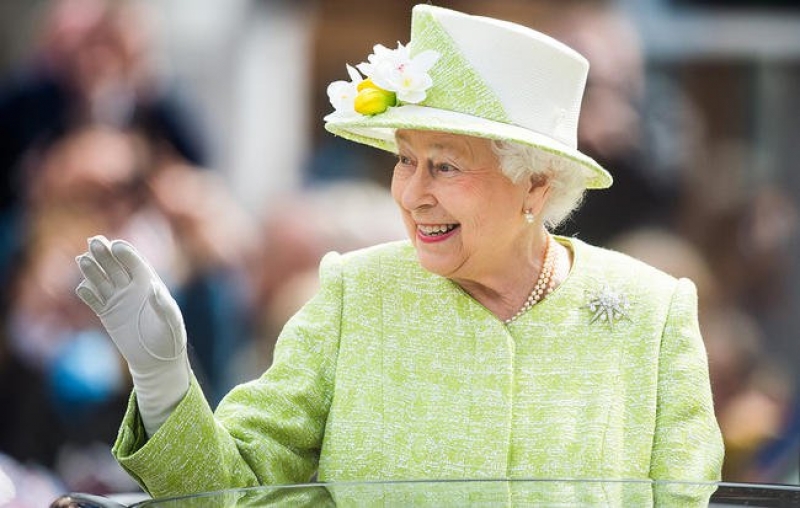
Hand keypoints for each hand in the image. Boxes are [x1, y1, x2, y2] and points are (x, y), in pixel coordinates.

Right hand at [76, 235, 189, 435]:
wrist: (157, 360)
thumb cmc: (171, 339)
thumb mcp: (172, 323)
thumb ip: (164, 306)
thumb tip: (156, 289)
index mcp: (150, 284)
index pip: (136, 264)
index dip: (126, 254)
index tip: (117, 246)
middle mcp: (132, 288)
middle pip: (116, 266)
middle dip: (105, 254)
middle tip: (94, 241)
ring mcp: (118, 300)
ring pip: (102, 280)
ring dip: (92, 270)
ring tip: (82, 259)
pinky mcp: (107, 313)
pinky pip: (94, 300)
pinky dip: (87, 293)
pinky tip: (82, 288)